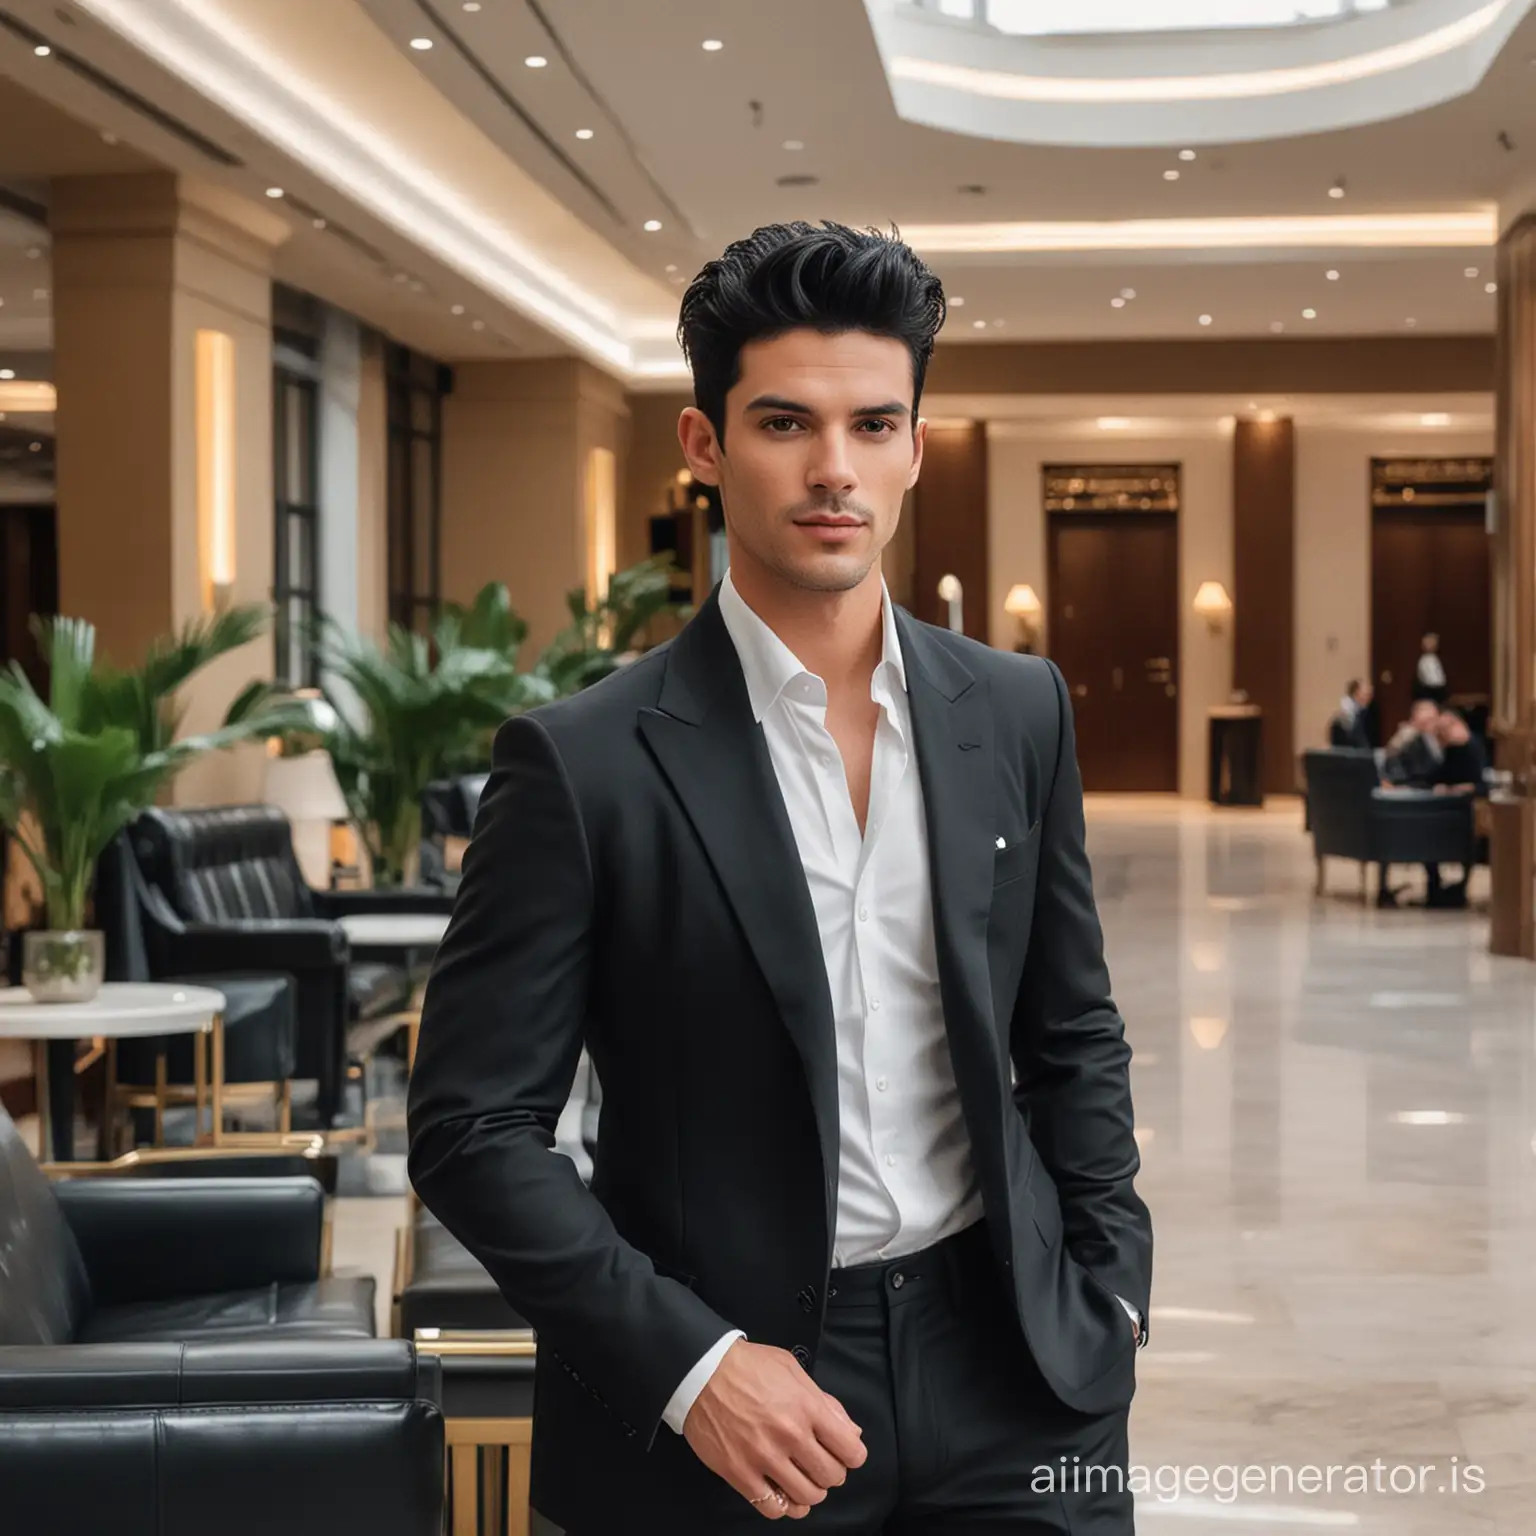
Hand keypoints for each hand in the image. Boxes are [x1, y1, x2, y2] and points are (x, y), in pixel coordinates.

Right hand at [683, 1339, 866, 1519]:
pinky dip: (782, 1505)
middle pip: (831, 1477)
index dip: (851, 1455)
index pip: (851, 1451)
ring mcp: (764, 1457)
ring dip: (809, 1492)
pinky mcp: (740, 1474)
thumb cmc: (748, 1366)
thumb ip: (824, 1402)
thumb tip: (851, 1432)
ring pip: (806, 1497)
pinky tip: (779, 1491)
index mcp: (807, 1407)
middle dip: (831, 1473)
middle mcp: (789, 1435)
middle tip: (818, 1464)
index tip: (842, 1453)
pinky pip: (773, 1508)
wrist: (701, 1371)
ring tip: (800, 1478)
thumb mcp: (792, 1370)